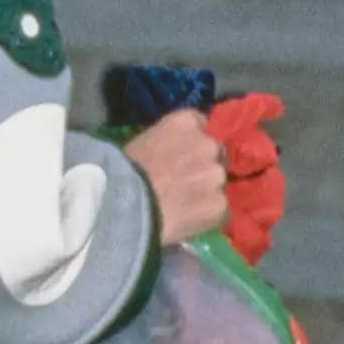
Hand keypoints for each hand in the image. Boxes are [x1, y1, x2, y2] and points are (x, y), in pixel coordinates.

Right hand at [124, 108, 227, 247]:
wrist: (124, 207)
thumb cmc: (122, 173)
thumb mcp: (142, 143)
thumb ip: (166, 143)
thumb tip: (171, 155)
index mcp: (186, 122)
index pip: (200, 123)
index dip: (190, 142)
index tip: (181, 154)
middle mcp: (208, 144)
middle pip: (215, 152)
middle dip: (203, 165)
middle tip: (184, 182)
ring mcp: (217, 175)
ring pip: (218, 183)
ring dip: (206, 191)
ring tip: (184, 206)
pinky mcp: (221, 205)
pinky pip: (218, 210)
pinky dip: (206, 215)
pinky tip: (187, 221)